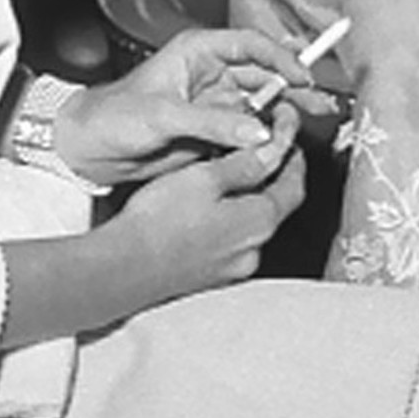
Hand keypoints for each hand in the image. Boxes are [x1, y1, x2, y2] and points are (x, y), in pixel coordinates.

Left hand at [54, 28, 315, 187]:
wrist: (89, 150)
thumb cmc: (113, 117)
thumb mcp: (162, 116)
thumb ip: (212, 122)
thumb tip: (258, 129)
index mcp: (198, 53)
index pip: (250, 46)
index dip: (281, 58)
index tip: (304, 77)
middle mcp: (210, 75)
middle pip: (263, 75)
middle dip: (293, 86)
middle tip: (322, 103)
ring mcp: (213, 104)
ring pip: (260, 104)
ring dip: (285, 113)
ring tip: (310, 124)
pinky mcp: (212, 132)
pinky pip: (248, 131)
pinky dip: (267, 137)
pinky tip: (283, 144)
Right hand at [105, 101, 305, 303]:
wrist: (124, 267)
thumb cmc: (160, 220)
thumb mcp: (204, 177)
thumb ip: (243, 165)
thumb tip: (270, 151)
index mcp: (258, 221)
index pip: (293, 186)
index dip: (293, 159)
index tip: (289, 140)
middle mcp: (253, 250)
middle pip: (274, 207)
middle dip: (271, 178)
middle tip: (260, 152)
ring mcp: (232, 268)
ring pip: (250, 225)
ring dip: (247, 200)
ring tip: (229, 175)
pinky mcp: (211, 277)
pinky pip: (230, 241)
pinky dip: (228, 220)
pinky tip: (206, 208)